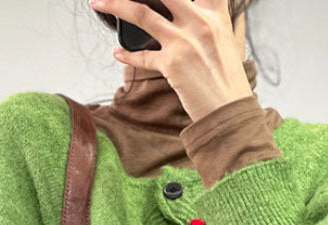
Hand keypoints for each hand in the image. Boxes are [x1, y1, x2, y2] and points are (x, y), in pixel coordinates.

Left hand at [88, 0, 253, 123]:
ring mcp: (184, 42)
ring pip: (141, 13)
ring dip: (114, 5)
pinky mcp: (172, 64)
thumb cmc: (227, 81)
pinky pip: (141, 56)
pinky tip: (117, 53)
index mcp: (214, 15)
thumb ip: (208, 19)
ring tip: (98, 3)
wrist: (229, 111)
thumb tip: (188, 11)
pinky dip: (125, 55)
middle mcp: (199, 23)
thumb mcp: (225, 41)